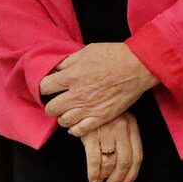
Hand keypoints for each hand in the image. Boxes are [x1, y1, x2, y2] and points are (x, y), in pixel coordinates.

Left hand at [39, 42, 158, 136]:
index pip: (44, 87)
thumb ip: (69, 61)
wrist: (137, 66)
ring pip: (63, 121)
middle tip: (59, 99)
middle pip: (51, 108)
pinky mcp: (101, 117)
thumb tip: (56, 69)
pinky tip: (77, 121)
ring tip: (69, 110)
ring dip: (64, 115)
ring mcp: (89, 108)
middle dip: (52, 103)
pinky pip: (79, 130)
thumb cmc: (114, 55)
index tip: (49, 87)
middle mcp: (77, 95)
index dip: (44, 87)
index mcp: (71, 76)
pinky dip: (75, 128)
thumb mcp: (87, 51)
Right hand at [81, 112, 142, 181]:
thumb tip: (125, 170)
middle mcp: (121, 128)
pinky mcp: (91, 134)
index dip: (132, 174)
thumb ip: (125, 139)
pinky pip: (94, 160)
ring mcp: (106, 131)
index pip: (137, 155)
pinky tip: (93, 179)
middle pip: (124, 161)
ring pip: (109, 162)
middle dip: (117, 179)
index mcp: (132, 124)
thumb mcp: (120, 120)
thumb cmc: (104, 114)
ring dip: (105, 177)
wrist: (86, 98)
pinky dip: (94, 173)